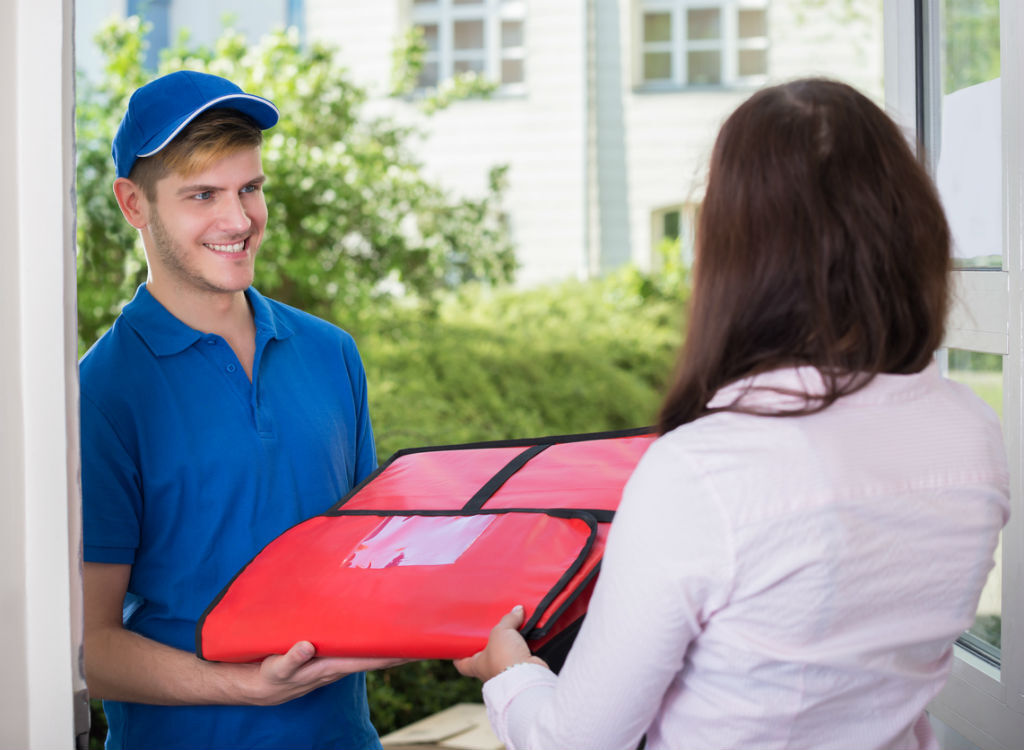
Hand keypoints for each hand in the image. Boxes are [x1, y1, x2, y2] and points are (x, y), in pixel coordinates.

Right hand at [244, 641, 407, 705]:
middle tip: (430, 636)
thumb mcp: (278, 669)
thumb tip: (306, 647)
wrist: (262, 686)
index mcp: (331, 667)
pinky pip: (358, 649)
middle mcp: (340, 665)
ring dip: (392, 646)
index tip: (416, 646)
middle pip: (378, 658)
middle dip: (403, 650)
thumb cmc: (272, 675)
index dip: (394, 654)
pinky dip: (374, 643)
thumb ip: (292, 660)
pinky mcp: (331, 657)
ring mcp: (337, 662)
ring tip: (415, 634)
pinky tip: (387, 635)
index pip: (370, 659)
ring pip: (370, 654)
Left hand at [454, 605, 547, 681]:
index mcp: (476, 665)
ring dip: (510, 643)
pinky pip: (521, 654)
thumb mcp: (500, 632)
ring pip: (505, 654)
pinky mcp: (522, 669)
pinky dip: (525, 645)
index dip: (458, 655)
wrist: (526, 676)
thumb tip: (517, 610)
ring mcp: (506, 671)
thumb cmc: (504, 659)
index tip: (458, 645)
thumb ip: (507, 619)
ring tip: (514, 627)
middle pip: (485, 655)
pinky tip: (529, 634)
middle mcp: (489, 670)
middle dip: (490, 642)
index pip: (461, 663)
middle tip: (493, 628)